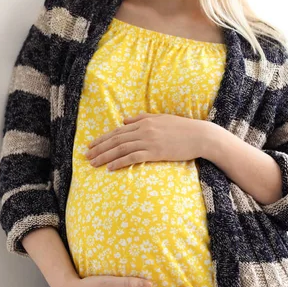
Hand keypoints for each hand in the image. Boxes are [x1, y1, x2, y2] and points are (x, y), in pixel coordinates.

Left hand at [85, 113, 208, 170]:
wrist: (201, 136)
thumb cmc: (182, 128)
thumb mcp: (160, 118)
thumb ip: (141, 118)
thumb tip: (124, 120)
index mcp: (143, 121)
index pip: (118, 131)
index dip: (103, 138)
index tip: (91, 145)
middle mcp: (143, 130)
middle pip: (116, 140)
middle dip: (99, 148)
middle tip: (86, 156)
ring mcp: (149, 141)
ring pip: (121, 149)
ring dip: (105, 156)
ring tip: (93, 163)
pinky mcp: (155, 152)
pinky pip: (132, 157)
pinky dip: (119, 162)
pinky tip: (110, 167)